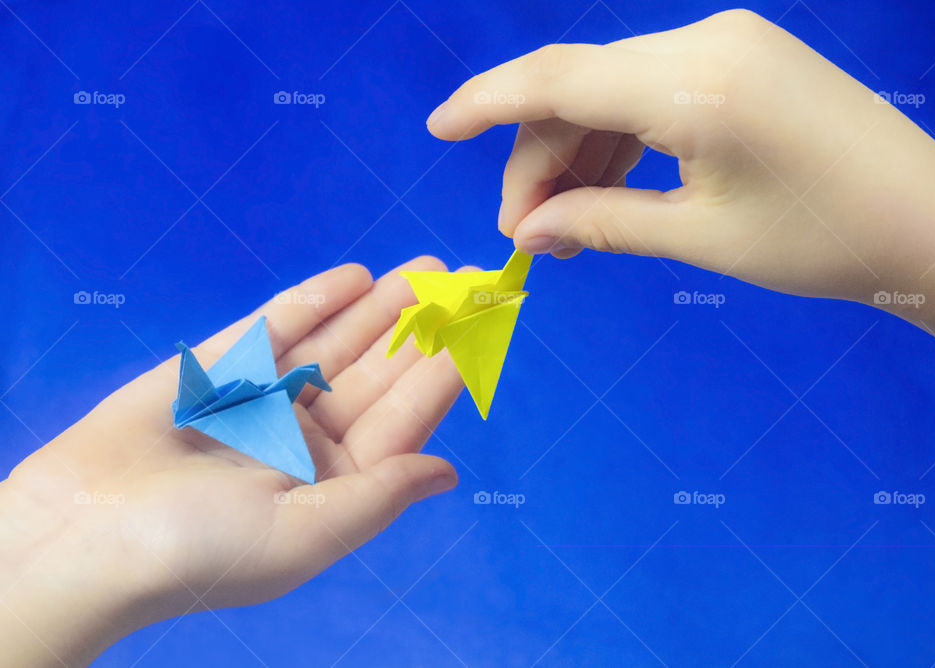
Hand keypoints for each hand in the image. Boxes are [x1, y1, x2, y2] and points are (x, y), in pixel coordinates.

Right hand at [0, 257, 463, 666]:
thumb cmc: (201, 551)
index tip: (484, 328)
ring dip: (380, 306)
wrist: (84, 534)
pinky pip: (275, 326)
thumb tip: (449, 473)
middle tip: (465, 280)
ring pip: (335, 343)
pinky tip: (355, 278)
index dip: (444, 372)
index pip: (403, 419)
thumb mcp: (307, 533)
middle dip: (420, 328)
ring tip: (426, 267)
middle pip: (377, 374)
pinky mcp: (220, 366)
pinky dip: (315, 300)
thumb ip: (380, 495)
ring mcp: (264, 398)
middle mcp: (305, 439)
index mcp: (332, 484)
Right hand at [427, 9, 934, 352]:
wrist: (928, 225)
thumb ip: (602, 224)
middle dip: (540, 160)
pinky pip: (653, 90)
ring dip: (578, 153)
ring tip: (565, 226)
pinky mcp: (741, 58)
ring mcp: (726, 42)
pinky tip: (607, 189)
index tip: (438, 128)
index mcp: (693, 84)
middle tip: (526, 237)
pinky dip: (621, 139)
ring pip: (613, 89)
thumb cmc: (822, 242)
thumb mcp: (700, 238)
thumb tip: (527, 235)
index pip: (559, 79)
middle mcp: (703, 42)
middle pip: (580, 88)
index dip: (487, 102)